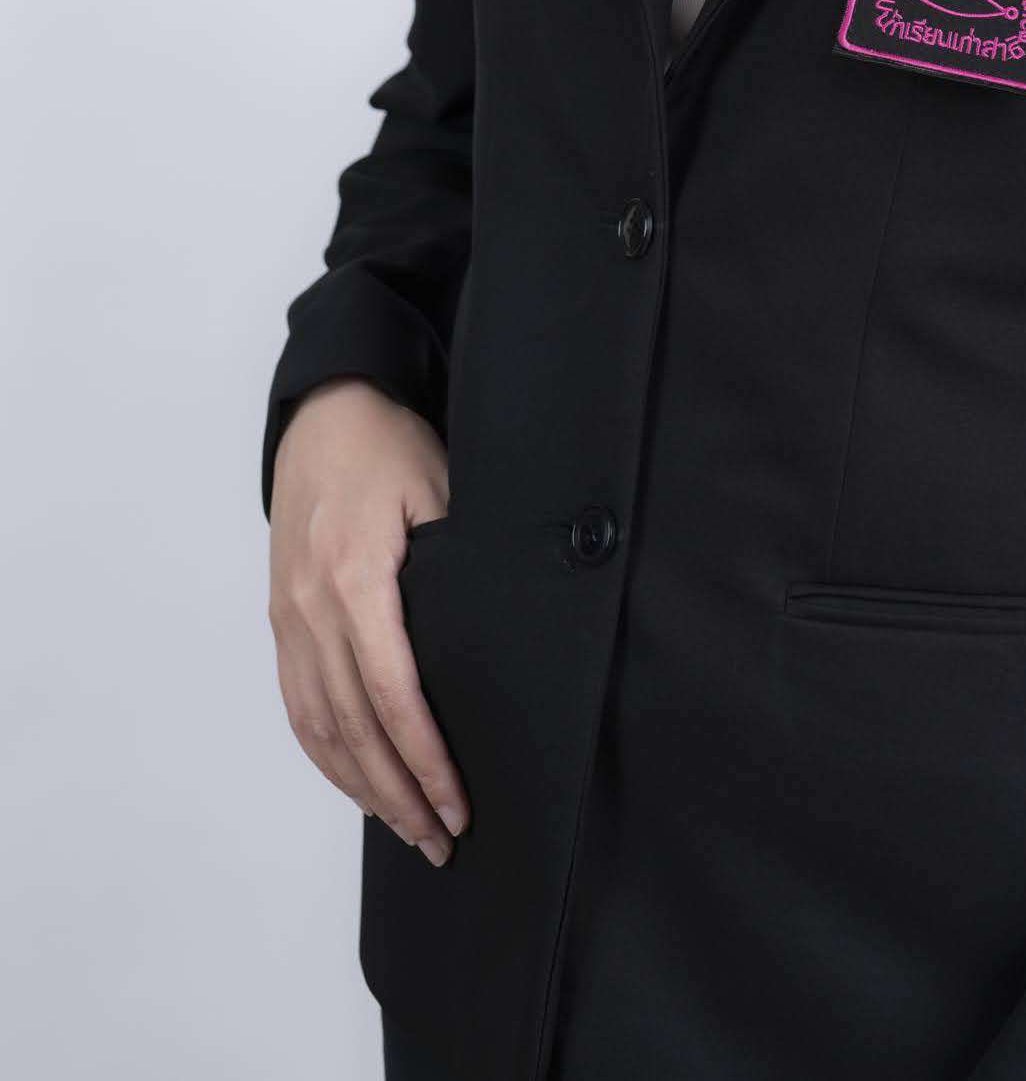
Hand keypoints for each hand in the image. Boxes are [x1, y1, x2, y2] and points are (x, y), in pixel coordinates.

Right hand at [267, 378, 469, 864]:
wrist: (325, 415)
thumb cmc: (391, 448)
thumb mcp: (442, 488)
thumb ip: (464, 560)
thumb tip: (512, 625)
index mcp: (356, 578)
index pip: (393, 694)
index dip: (425, 758)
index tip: (457, 802)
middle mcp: (313, 608)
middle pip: (354, 726)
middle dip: (399, 793)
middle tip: (441, 841)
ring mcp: (290, 618)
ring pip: (319, 726)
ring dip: (362, 786)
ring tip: (406, 830)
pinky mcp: (282, 620)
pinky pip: (298, 703)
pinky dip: (326, 754)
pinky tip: (358, 784)